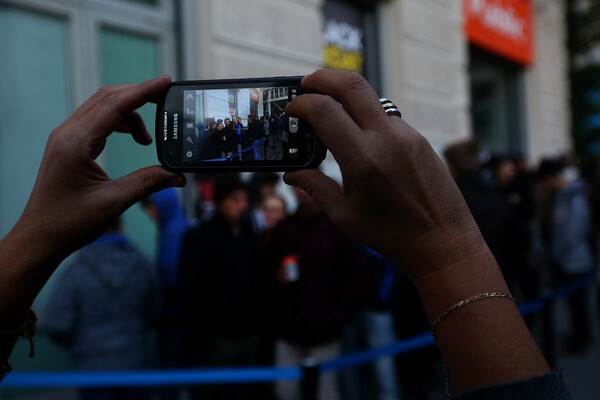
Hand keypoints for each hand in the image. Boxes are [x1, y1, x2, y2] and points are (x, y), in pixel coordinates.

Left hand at [14, 76, 184, 259]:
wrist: (40, 238)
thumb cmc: (69, 222)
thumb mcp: (114, 202)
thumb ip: (148, 182)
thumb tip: (178, 175)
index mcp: (76, 143)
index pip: (114, 105)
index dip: (143, 91)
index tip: (165, 82)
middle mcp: (68, 134)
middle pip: (107, 98)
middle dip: (138, 95)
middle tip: (165, 99)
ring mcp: (66, 138)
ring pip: (102, 108)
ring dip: (129, 113)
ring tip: (148, 137)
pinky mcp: (68, 146)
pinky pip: (96, 122)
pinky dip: (118, 123)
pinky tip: (132, 139)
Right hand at [284, 70, 485, 280]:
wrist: (443, 241)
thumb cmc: (391, 235)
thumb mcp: (345, 215)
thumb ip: (315, 187)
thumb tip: (291, 174)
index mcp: (363, 159)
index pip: (325, 110)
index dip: (302, 104)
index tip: (291, 110)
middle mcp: (387, 139)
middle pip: (351, 85)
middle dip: (323, 78)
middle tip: (305, 84)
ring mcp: (407, 135)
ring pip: (371, 99)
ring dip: (346, 99)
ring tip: (330, 116)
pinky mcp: (419, 139)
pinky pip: (387, 117)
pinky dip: (366, 118)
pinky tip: (359, 139)